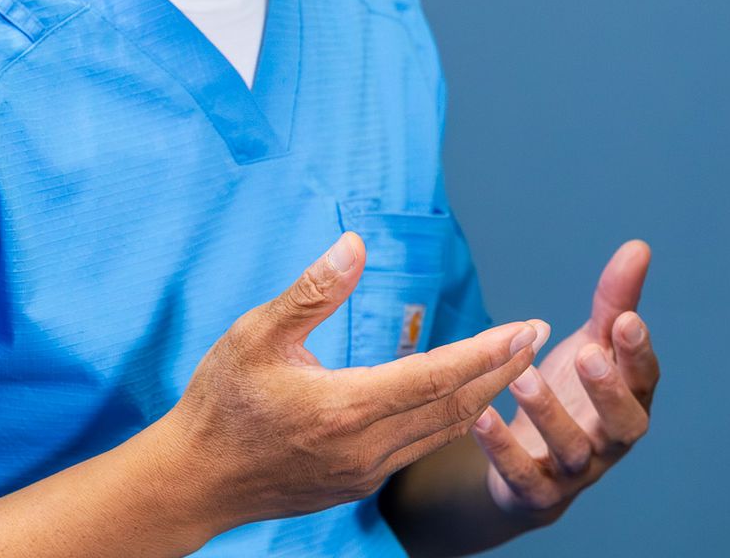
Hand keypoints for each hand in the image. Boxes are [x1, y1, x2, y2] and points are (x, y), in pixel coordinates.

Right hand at [158, 231, 546, 533]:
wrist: (193, 480)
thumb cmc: (220, 401)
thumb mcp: (255, 333)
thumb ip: (312, 291)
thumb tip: (356, 245)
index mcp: (344, 408)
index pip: (436, 377)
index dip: (486, 352)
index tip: (525, 327)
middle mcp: (365, 449)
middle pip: (454, 408)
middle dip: (501, 370)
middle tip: (536, 336)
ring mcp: (364, 473)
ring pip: (441, 433)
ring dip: (482, 396)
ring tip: (512, 362)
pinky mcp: (357, 484)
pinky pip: (418, 448)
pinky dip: (449, 419)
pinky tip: (459, 397)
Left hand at [468, 239, 657, 526]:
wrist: (529, 465)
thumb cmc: (570, 396)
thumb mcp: (590, 345)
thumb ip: (613, 302)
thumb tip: (638, 247)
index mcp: (628, 403)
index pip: (644, 381)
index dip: (639, 354)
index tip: (627, 320)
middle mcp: (609, 441)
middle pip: (624, 425)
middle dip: (608, 390)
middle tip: (589, 354)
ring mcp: (574, 470)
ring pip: (571, 450)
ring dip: (549, 413)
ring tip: (523, 376)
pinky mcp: (535, 491)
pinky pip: (522, 475)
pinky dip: (501, 448)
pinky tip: (479, 415)